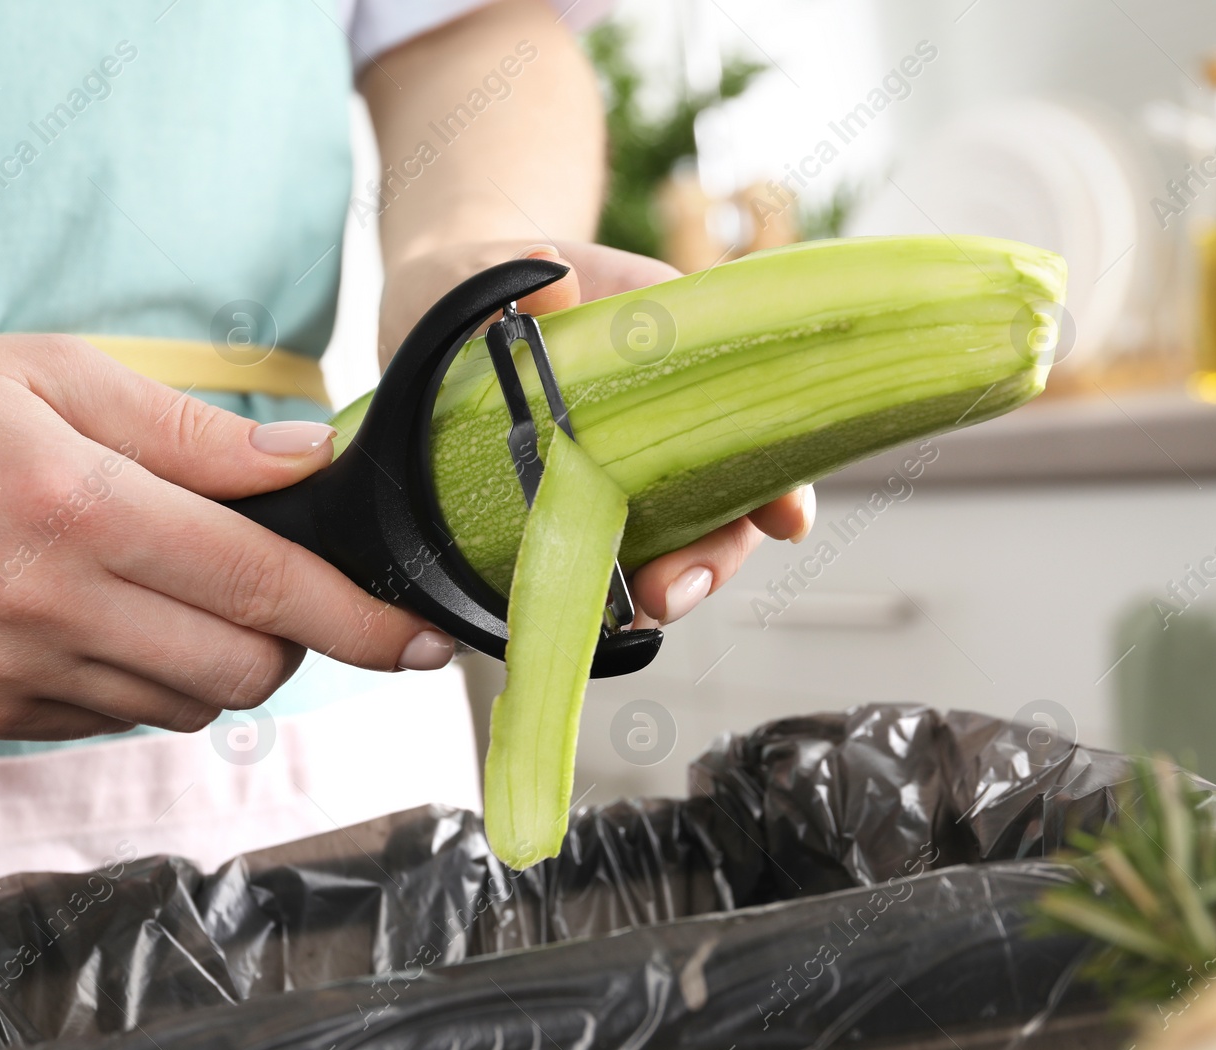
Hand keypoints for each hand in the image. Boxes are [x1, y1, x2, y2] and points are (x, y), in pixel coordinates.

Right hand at [0, 327, 454, 740]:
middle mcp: (48, 605)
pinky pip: (112, 719)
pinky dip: (140, 678)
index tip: (422, 640)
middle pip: (243, 669)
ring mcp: (11, 674)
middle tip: (260, 580)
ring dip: (214, 658)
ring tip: (163, 586)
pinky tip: (97, 616)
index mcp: (79, 504)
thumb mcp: (52, 375)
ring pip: (185, 704)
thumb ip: (191, 430)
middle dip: (289, 638)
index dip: (360, 620)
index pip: (261, 584)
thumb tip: (308, 459)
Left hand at [378, 239, 815, 626]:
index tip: (783, 519)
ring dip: (665, 587)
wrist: (432, 313)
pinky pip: (602, 560)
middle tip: (671, 593)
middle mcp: (663, 423)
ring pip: (673, 543)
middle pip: (723, 505)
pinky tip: (586, 618)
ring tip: (630, 617)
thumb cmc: (480, 278)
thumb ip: (519, 273)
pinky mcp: (568, 510)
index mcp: (677, 354)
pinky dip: (601, 594)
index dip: (779, 477)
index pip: (756, 420)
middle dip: (713, 558)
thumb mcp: (493, 266)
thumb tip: (549, 276)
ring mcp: (620, 473)